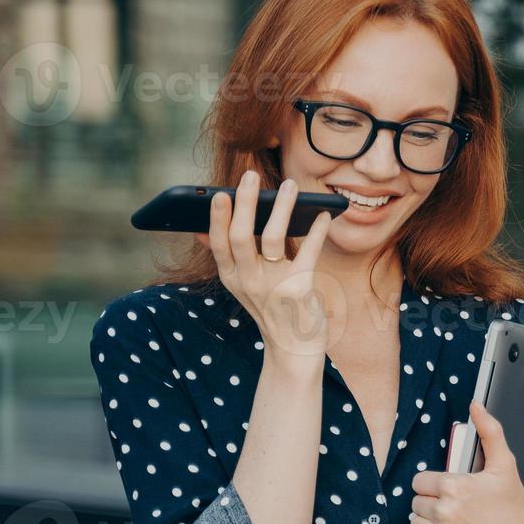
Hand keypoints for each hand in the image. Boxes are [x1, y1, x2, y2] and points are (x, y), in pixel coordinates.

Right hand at [195, 169, 332, 362]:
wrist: (293, 348)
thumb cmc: (270, 307)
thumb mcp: (241, 286)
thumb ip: (227, 258)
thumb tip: (200, 229)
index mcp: (232, 277)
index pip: (219, 243)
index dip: (218, 218)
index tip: (220, 193)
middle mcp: (248, 281)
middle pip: (241, 236)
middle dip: (245, 203)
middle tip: (252, 176)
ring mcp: (273, 286)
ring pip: (273, 239)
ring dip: (281, 208)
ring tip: (289, 186)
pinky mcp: (299, 290)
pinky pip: (308, 253)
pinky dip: (316, 231)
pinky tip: (323, 215)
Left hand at [409, 399, 523, 523]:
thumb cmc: (513, 507)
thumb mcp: (504, 465)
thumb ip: (489, 431)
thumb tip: (476, 407)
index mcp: (455, 487)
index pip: (419, 482)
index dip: (434, 484)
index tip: (447, 490)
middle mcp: (446, 513)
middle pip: (416, 503)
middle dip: (432, 503)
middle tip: (454, 507)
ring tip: (453, 523)